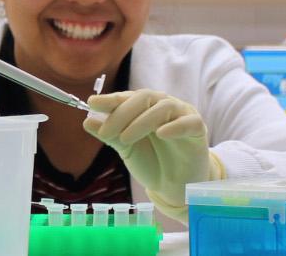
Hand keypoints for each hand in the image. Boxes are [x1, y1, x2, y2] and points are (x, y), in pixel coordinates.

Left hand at [84, 90, 223, 221]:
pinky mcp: (198, 130)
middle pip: (145, 98)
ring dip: (142, 121)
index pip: (128, 98)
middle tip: (107, 132)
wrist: (176, 187)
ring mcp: (182, 116)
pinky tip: (161, 134)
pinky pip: (189, 122)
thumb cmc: (152, 163)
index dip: (110, 99)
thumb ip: (110, 135)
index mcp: (146, 108)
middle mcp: (164, 106)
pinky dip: (174, 126)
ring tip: (126, 139)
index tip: (92, 104)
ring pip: (164, 107)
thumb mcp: (127, 150)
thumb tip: (87, 121)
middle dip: (123, 112)